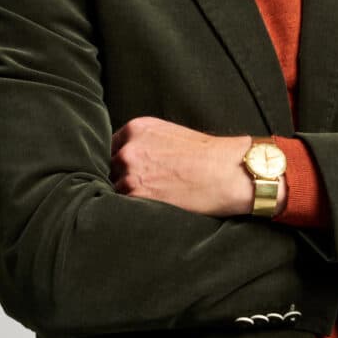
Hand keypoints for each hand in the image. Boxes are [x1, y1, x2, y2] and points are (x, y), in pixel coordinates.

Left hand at [109, 118, 265, 216]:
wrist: (228, 171)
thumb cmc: (208, 155)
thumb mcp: (171, 134)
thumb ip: (145, 142)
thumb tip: (130, 159)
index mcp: (136, 129)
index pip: (111, 147)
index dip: (118, 161)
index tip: (125, 171)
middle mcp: (129, 149)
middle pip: (109, 167)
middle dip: (119, 177)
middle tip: (138, 187)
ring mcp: (130, 173)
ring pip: (113, 187)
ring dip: (125, 195)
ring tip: (145, 200)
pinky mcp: (137, 195)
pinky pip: (122, 204)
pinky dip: (131, 207)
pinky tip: (146, 208)